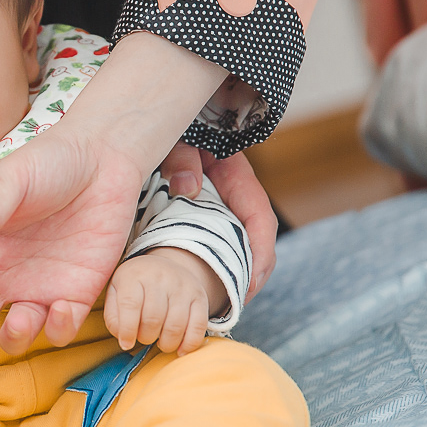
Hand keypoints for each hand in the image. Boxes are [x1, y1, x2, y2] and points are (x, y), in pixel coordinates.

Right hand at [0, 121, 145, 403]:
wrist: (105, 157)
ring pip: (13, 333)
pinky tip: (60, 309)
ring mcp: (37, 287)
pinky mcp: (75, 293)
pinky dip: (57, 327)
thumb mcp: (14, 179)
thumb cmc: (50, 161)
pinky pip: (60, 326)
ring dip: (13, 337)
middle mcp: (0, 275)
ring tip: (17, 324)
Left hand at [102, 247, 224, 355]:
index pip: (130, 305)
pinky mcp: (200, 296)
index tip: (126, 344)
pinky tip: (181, 350)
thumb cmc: (135, 286)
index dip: (127, 330)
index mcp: (134, 275)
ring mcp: (182, 286)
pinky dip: (190, 344)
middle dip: (146, 337)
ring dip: (166, 343)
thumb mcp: (116, 294)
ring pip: (175, 325)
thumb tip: (124, 339)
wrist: (164, 267)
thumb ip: (113, 317)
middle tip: (144, 338)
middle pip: (153, 318)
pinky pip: (199, 325)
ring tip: (160, 343)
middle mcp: (160, 277)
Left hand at [160, 142, 276, 299]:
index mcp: (236, 176)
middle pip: (253, 242)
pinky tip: (199, 283)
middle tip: (230, 307)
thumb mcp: (179, 139)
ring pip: (237, 246)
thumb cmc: (177, 130)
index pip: (260, 218)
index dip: (261, 254)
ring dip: (232, 275)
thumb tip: (186, 187)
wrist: (166, 120)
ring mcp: (221, 206)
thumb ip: (181, 158)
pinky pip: (216, 242)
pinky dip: (212, 264)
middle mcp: (234, 195)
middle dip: (248, 277)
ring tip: (217, 305)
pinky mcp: (203, 213)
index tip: (251, 284)